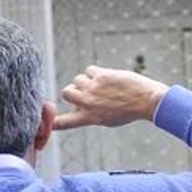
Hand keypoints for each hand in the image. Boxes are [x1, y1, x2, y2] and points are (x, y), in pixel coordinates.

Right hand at [53, 67, 168, 130]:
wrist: (147, 101)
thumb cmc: (129, 111)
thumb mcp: (107, 120)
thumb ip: (89, 114)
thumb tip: (77, 105)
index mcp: (89, 118)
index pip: (65, 122)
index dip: (52, 121)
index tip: (44, 121)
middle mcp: (88, 103)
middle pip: (66, 92)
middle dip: (73, 90)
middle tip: (86, 91)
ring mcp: (93, 89)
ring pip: (78, 79)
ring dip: (87, 80)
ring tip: (101, 85)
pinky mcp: (100, 76)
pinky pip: (90, 69)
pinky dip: (96, 72)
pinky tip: (107, 77)